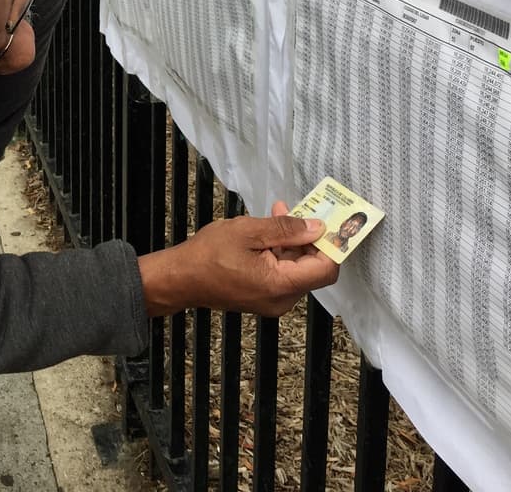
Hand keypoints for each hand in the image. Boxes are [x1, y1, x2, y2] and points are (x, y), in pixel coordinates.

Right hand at [138, 206, 337, 317]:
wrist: (179, 279)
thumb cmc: (208, 255)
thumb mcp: (247, 231)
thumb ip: (285, 229)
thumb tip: (318, 227)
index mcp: (280, 285)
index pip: (325, 269)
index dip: (331, 245)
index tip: (330, 222)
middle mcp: (282, 299)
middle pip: (312, 268)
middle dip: (308, 238)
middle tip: (295, 210)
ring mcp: (272, 301)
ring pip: (296, 269)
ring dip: (291, 242)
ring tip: (275, 214)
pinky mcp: (262, 297)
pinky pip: (282, 274)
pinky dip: (279, 253)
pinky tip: (265, 233)